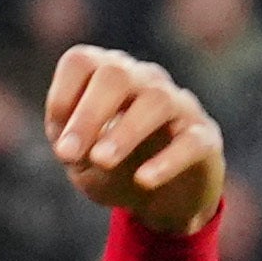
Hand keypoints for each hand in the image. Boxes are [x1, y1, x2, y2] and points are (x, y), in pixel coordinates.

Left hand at [40, 41, 226, 236]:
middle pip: (116, 75)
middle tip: (67, 155)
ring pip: (156, 100)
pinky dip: (167, 160)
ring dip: (125, 132)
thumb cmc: (114, 169)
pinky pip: (191, 140)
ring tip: (101, 161)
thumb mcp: (81, 160)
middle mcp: (144, 81)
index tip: (57, 136)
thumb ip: (71, 148)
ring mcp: (179, 105)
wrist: (164, 199)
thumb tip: (70, 144)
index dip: (63, 93)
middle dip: (88, 114)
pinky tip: (143, 180)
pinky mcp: (204, 137)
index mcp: (107, 78)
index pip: (82, 62)